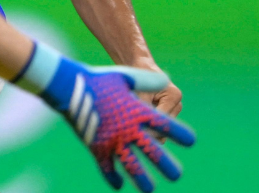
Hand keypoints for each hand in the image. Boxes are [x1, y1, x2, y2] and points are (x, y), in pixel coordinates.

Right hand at [46, 62, 194, 190]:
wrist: (68, 86)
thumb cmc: (99, 79)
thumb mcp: (126, 76)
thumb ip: (149, 80)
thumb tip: (165, 80)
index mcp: (138, 110)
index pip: (166, 125)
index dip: (180, 134)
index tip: (190, 141)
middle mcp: (128, 128)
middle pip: (153, 151)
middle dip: (166, 165)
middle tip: (176, 175)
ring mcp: (112, 140)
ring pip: (132, 166)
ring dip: (142, 179)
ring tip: (150, 189)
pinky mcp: (96, 148)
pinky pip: (107, 168)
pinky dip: (113, 178)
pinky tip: (119, 185)